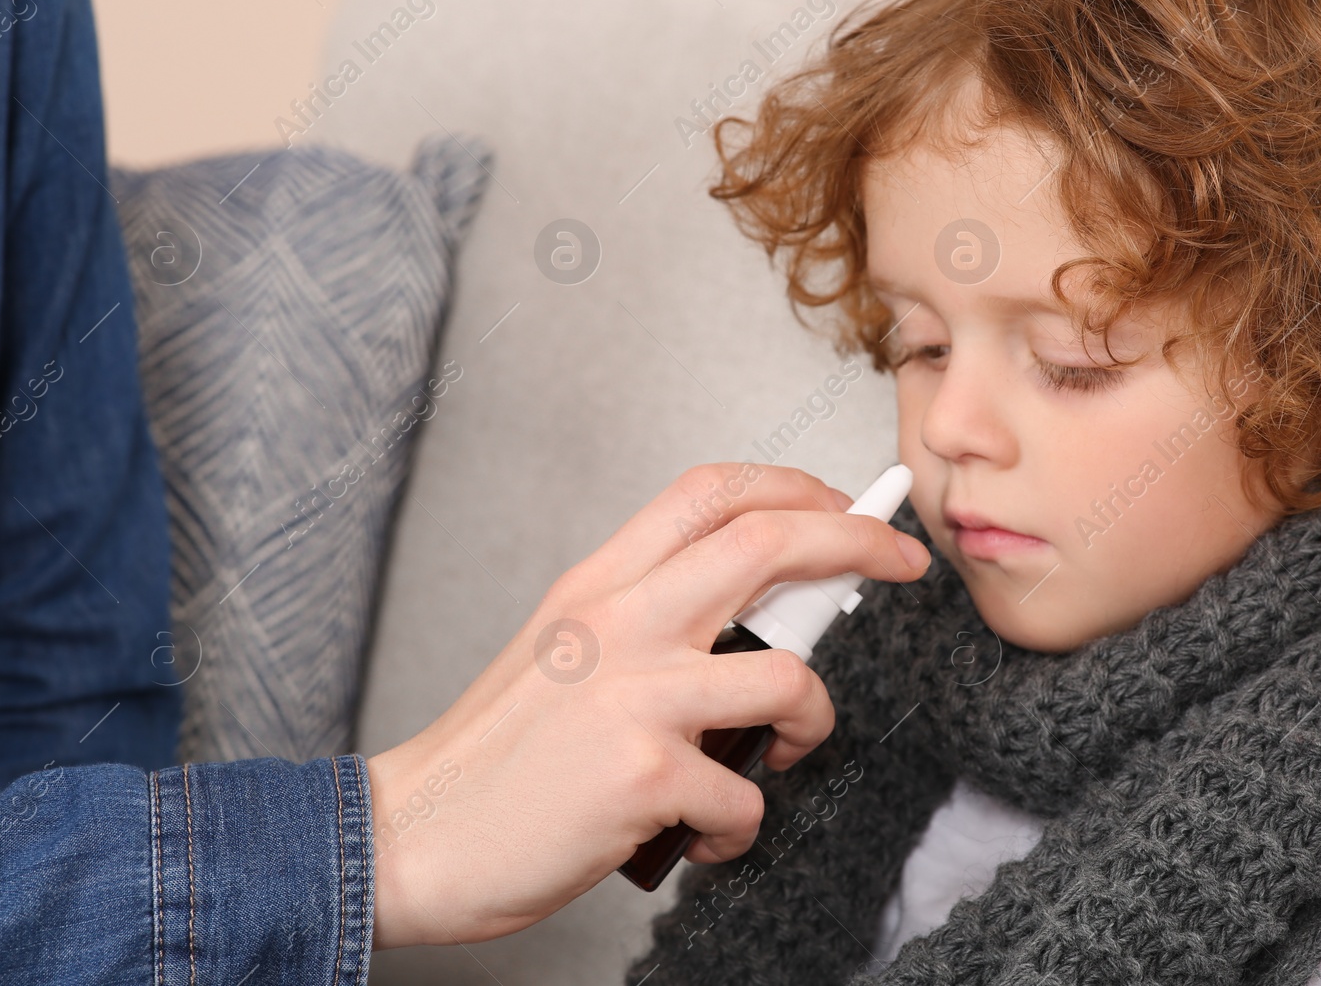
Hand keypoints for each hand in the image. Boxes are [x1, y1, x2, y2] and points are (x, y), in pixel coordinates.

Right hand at [365, 463, 931, 947]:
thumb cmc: (500, 752)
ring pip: (789, 677)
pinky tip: (709, 835)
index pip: (711, 491)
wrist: (416, 834)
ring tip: (779, 754)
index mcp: (598, 585)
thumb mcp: (564, 647)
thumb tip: (754, 611)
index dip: (795, 486)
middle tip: (904, 562)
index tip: (845, 506)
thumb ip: (645, 617)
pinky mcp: (645, 775)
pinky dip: (743, 826)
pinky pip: (747, 794)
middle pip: (769, 541)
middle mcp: (619, 622)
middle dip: (858, 539)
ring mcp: (634, 694)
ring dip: (812, 722)